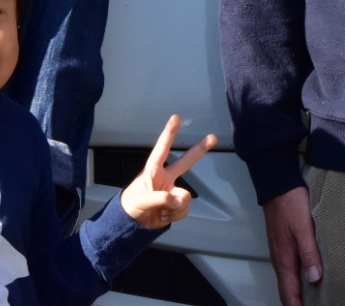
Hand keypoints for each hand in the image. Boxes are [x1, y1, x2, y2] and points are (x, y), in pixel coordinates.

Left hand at [120, 114, 216, 228]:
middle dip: (199, 150)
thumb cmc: (131, 206)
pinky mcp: (177, 206)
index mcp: (153, 171)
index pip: (162, 149)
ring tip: (161, 212)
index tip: (176, 117)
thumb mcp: (142, 200)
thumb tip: (181, 199)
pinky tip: (164, 216)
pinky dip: (175, 216)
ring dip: (174, 207)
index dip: (169, 133)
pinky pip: (184, 209)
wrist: (132, 226)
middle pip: (186, 162)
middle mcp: (166, 179)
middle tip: (213, 138)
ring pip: (184, 196)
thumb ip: (161, 198)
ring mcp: (173, 192)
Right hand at [263, 185, 321, 305]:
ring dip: (297, 293)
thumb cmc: (291, 204)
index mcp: (284, 259)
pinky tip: (308, 278)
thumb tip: (314, 278)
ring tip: (312, 301)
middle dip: (296, 303)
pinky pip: (289, 269)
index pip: (288, 293)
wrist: (277, 185)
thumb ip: (309, 252)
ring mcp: (280, 252)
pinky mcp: (283, 245)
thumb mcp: (304, 227)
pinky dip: (296, 280)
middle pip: (287, 290)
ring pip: (288, 280)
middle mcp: (280, 259)